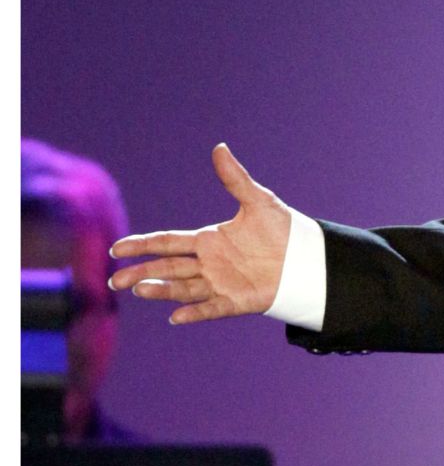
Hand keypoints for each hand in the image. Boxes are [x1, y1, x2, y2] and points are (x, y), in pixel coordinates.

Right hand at [107, 143, 291, 324]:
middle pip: (167, 268)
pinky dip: (195, 312)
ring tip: (140, 290)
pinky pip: (212, 308)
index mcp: (208, 240)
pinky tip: (176, 317)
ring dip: (162, 290)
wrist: (306, 256)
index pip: (167, 242)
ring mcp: (220, 283)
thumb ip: (235, 179)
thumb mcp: (258, 201)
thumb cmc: (281, 229)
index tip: (117, 249)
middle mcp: (208, 264)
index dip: (142, 245)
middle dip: (142, 273)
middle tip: (115, 281)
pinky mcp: (236, 301)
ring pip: (184, 288)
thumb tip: (219, 148)